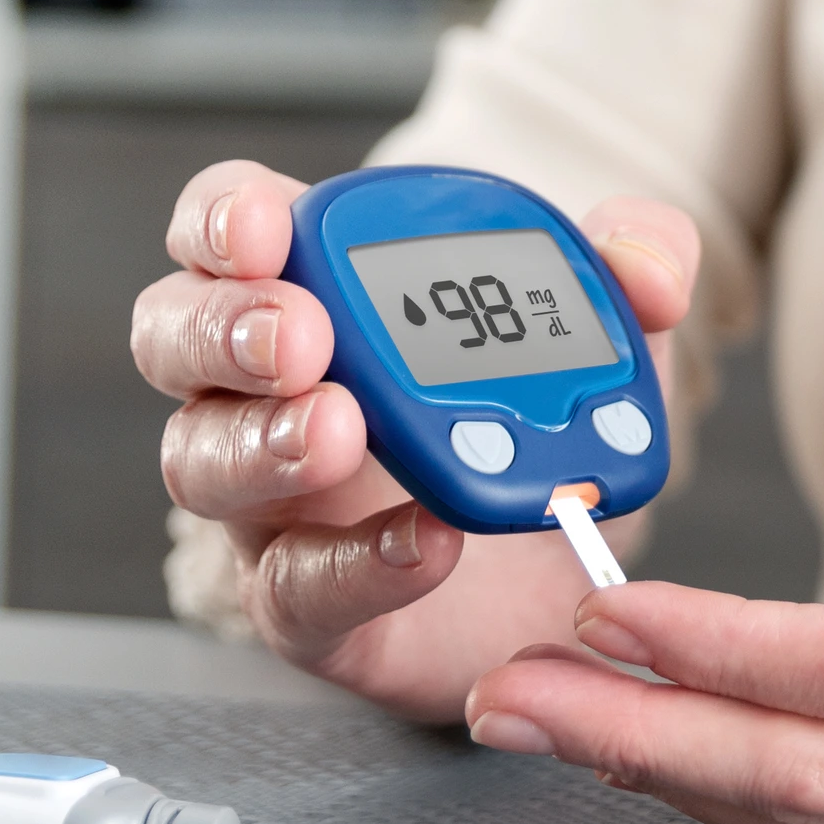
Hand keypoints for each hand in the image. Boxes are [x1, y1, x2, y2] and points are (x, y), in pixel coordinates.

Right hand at [134, 160, 704, 721]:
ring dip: (263, 443)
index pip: (224, 225)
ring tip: (338, 433)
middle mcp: (263, 387)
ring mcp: (269, 500)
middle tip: (301, 337)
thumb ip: (635, 264)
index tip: (271, 227)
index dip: (225, 220)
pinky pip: (293, 588)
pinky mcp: (306, 604)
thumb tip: (649, 271)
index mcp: (317, 286)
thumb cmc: (539, 410)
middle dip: (225, 327)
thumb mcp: (602, 320)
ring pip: (201, 461)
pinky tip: (424, 540)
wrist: (559, 558)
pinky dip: (356, 564)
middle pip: (174, 336)